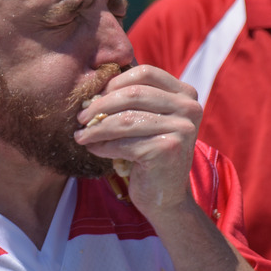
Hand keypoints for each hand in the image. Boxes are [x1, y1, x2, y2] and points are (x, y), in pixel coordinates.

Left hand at [74, 64, 201, 215]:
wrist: (167, 197)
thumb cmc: (150, 153)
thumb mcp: (148, 120)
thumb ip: (133, 99)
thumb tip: (94, 86)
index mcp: (186, 94)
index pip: (145, 73)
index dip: (115, 82)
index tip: (95, 96)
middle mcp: (189, 108)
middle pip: (133, 94)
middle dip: (100, 105)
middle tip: (81, 117)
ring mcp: (181, 128)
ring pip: (125, 120)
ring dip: (97, 128)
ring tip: (81, 135)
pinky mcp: (167, 149)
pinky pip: (123, 142)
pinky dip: (103, 145)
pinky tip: (93, 148)